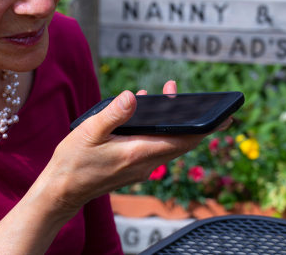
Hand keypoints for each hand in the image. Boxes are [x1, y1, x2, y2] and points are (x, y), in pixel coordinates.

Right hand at [37, 80, 231, 214]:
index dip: (205, 128)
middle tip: (204, 100)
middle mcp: (144, 163)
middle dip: (193, 119)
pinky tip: (143, 110)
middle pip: (181, 142)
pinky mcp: (132, 167)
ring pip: (167, 144)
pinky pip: (154, 147)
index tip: (224, 116)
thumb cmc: (72, 163)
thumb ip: (113, 114)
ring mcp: (139, 167)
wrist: (61, 192)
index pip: (182, 140)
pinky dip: (157, 129)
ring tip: (168, 94)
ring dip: (173, 122)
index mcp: (138, 153)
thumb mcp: (89, 132)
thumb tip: (133, 97)